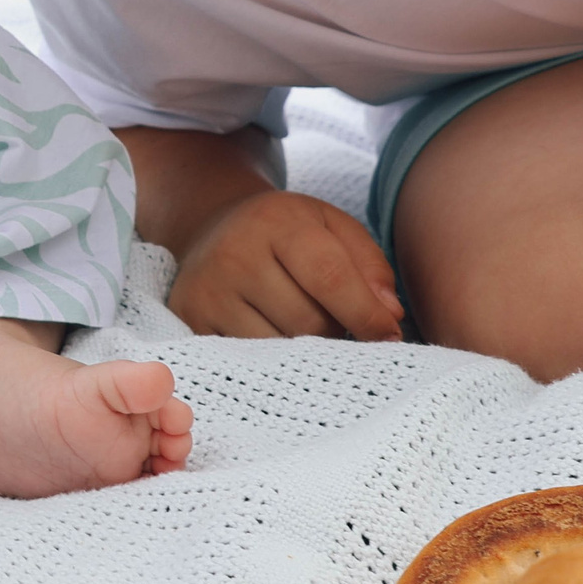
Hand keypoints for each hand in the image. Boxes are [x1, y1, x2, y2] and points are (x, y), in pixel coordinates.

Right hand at [166, 189, 404, 341]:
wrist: (212, 226)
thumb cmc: (285, 230)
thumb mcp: (330, 226)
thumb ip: (369, 264)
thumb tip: (389, 317)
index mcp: (276, 222)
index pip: (330, 277)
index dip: (367, 313)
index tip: (390, 336)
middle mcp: (235, 254)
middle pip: (307, 322)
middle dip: (336, 331)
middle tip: (337, 322)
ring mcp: (208, 291)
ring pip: (278, 349)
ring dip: (306, 351)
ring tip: (306, 329)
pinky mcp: (191, 321)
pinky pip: (247, 362)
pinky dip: (273, 360)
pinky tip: (278, 340)